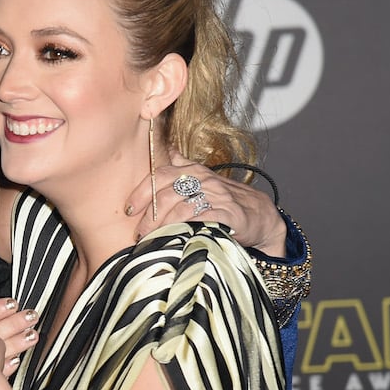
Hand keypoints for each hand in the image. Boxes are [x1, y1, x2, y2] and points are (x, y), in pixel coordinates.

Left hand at [126, 154, 286, 256]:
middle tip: (140, 233)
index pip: (160, 175)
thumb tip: (166, 149)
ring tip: (153, 240)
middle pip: (166, 195)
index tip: (129, 210)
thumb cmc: (224, 199)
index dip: (141, 192)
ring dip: (162, 227)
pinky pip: (200, 221)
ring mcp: (216, 197)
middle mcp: (204, 180)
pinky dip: (184, 230)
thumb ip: (182, 166)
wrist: (260, 216)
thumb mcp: (202, 179)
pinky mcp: (227, 214)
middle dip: (148, 216)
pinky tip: (175, 239)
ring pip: (179, 209)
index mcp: (193, 171)